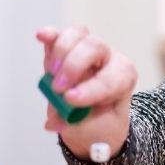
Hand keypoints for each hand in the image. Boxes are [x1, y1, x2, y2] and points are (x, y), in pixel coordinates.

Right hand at [35, 26, 135, 158]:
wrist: (93, 117)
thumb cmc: (99, 122)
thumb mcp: (94, 130)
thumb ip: (75, 122)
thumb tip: (54, 122)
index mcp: (123, 79)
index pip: (110, 79)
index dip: (90, 89)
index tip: (70, 98)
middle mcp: (108, 58)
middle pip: (95, 47)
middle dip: (73, 66)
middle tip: (58, 87)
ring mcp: (88, 49)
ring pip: (78, 35)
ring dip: (61, 52)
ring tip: (51, 73)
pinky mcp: (68, 46)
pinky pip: (60, 35)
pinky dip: (50, 35)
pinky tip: (41, 37)